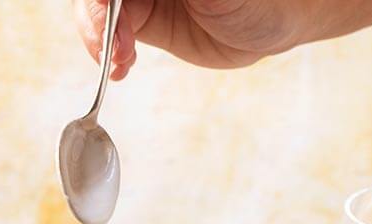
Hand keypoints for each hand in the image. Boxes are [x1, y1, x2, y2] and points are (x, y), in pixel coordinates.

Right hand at [73, 0, 371, 77]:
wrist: (274, 25)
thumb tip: (127, 0)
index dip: (102, 0)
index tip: (109, 12)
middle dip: (99, 19)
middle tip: (115, 47)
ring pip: (97, 12)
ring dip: (100, 39)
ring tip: (119, 63)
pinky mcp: (141, 21)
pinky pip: (108, 35)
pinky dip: (107, 54)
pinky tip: (119, 69)